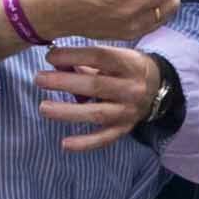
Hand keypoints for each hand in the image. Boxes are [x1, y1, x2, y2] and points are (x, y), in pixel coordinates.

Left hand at [36, 41, 161, 152]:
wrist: (159, 87)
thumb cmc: (127, 67)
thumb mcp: (115, 56)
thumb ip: (86, 60)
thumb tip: (54, 62)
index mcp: (129, 64)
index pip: (100, 57)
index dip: (73, 55)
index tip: (50, 56)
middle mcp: (131, 88)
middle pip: (96, 86)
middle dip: (64, 83)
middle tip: (39, 79)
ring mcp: (128, 111)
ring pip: (97, 114)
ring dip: (68, 111)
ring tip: (43, 107)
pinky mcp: (124, 128)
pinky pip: (104, 138)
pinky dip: (85, 143)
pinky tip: (65, 144)